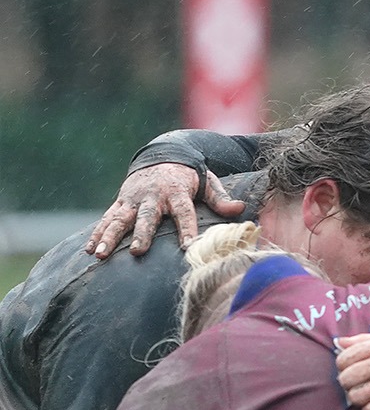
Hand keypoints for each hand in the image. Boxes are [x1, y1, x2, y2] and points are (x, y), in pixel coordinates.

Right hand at [85, 163, 245, 257]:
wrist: (163, 155)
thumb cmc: (189, 176)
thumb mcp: (208, 182)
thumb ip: (221, 198)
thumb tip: (240, 210)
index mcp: (177, 192)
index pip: (184, 213)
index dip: (188, 229)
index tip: (189, 247)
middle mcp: (153, 196)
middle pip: (147, 217)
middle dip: (141, 234)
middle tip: (137, 252)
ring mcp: (133, 199)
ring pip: (119, 219)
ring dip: (108, 236)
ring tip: (100, 254)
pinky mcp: (120, 202)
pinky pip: (106, 218)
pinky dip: (97, 233)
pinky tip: (88, 250)